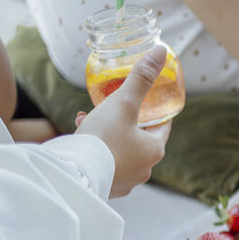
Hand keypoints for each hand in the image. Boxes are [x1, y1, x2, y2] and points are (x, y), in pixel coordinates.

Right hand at [74, 45, 170, 197]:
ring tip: (92, 121)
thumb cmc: (104, 138)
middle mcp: (144, 169)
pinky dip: (97, 151)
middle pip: (140, 140)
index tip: (153, 105)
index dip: (158, 113)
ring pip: (120, 152)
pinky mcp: (105, 187)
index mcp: (154, 150)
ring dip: (109, 136)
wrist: (76, 173)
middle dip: (127, 123)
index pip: (162, 127)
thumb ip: (141, 78)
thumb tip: (160, 52)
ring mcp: (124, 181)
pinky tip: (82, 140)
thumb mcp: (123, 102)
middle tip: (117, 110)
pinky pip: (104, 164)